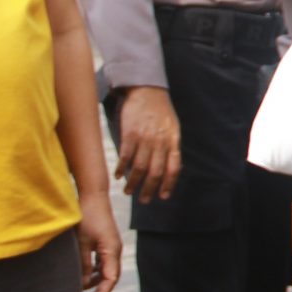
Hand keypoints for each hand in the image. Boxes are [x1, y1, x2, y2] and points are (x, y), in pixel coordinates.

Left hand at [78, 197, 120, 291]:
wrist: (93, 197)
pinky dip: (94, 272)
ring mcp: (111, 247)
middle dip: (99, 291)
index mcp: (111, 251)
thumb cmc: (87, 218)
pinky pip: (102, 263)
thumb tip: (82, 284)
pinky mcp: (106, 243)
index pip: (110, 278)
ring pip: (106, 271)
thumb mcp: (81, 243)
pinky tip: (84, 276)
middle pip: (110, 277)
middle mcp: (115, 250)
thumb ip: (82, 264)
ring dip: (95, 282)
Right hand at [114, 86, 180, 203]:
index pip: (174, 168)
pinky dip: (121, 168)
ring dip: (133, 183)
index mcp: (173, 140)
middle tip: (144, 200)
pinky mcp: (130, 134)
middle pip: (155, 172)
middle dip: (150, 189)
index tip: (163, 196)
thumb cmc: (161, 111)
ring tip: (128, 191)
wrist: (147, 90)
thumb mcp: (173, 127)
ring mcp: (145, 138)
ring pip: (139, 167)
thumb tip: (169, 168)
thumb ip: (171, 146)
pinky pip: (125, 156)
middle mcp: (160, 141)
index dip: (168, 184)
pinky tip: (118, 175)